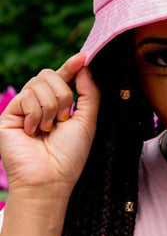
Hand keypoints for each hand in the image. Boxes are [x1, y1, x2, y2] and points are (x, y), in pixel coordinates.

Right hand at [0, 53, 99, 197]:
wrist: (50, 177)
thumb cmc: (70, 153)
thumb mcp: (87, 119)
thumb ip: (88, 92)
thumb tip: (84, 66)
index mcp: (58, 104)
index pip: (63, 77)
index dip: (72, 65)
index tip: (83, 57)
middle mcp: (40, 103)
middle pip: (50, 74)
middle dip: (63, 94)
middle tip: (62, 119)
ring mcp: (23, 108)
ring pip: (39, 82)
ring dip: (51, 107)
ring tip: (48, 128)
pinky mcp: (9, 115)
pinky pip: (26, 96)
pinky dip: (36, 114)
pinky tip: (33, 132)